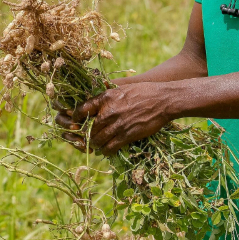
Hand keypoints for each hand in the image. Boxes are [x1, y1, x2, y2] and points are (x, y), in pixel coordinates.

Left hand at [55, 82, 172, 154]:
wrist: (162, 100)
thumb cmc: (143, 92)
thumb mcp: (121, 89)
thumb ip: (107, 96)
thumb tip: (95, 101)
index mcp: (105, 98)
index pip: (81, 110)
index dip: (76, 118)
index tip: (76, 122)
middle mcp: (108, 112)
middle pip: (88, 128)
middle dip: (86, 135)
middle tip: (86, 137)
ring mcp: (117, 124)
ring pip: (97, 140)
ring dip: (95, 144)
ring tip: (96, 144)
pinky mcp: (127, 135)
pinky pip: (110, 147)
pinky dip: (106, 150)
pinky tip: (106, 150)